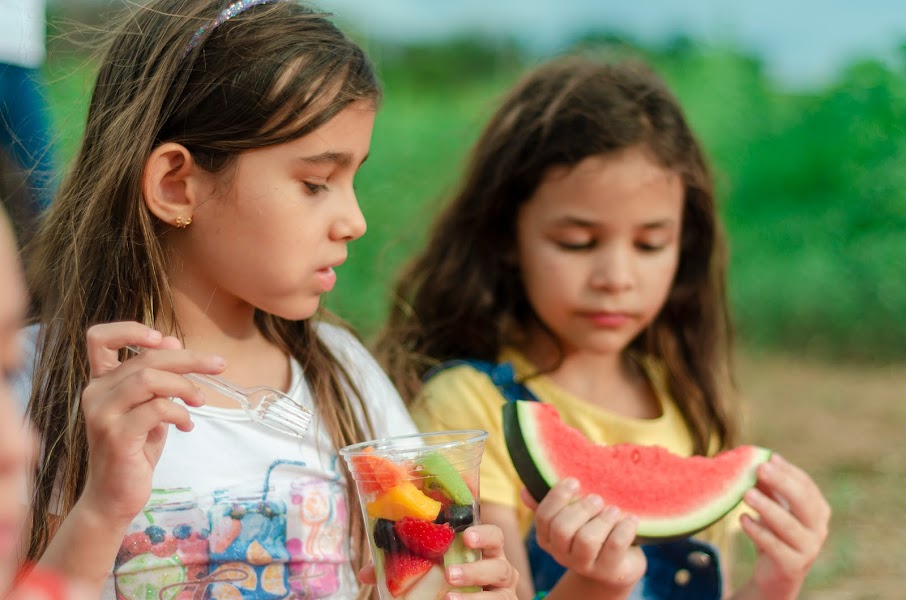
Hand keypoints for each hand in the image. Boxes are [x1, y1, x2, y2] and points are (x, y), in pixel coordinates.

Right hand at [78, 321, 224, 524]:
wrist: (114, 497)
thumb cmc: (134, 451)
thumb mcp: (150, 408)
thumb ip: (158, 377)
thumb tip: (173, 341)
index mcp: (101, 382)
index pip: (99, 338)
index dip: (130, 330)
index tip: (163, 338)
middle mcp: (95, 393)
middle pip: (145, 358)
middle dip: (189, 359)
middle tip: (218, 365)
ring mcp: (103, 414)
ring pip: (150, 378)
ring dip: (185, 386)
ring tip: (200, 401)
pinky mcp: (116, 435)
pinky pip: (157, 409)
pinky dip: (180, 413)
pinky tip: (187, 426)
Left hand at [357, 524, 517, 597]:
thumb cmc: (450, 583)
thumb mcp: (429, 572)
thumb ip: (401, 567)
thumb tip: (366, 572)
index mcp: (484, 551)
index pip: (493, 536)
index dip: (483, 534)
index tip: (465, 535)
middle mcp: (499, 570)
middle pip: (501, 563)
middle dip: (476, 569)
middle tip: (449, 574)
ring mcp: (503, 593)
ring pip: (500, 593)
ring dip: (474, 595)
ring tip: (448, 599)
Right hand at [526, 479, 645, 595]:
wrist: (617, 564)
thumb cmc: (591, 530)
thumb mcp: (571, 517)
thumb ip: (551, 503)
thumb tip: (524, 491)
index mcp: (547, 538)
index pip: (544, 517)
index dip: (558, 497)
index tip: (575, 481)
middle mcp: (562, 554)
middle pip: (563, 529)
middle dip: (581, 509)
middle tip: (597, 498)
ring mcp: (585, 566)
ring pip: (587, 540)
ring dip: (602, 519)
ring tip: (614, 510)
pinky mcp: (609, 571)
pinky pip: (614, 547)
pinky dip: (624, 529)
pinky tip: (631, 519)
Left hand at [737, 454, 829, 599]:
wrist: (775, 574)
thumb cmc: (774, 532)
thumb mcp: (772, 506)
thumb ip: (768, 485)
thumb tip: (758, 457)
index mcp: (817, 510)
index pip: (806, 485)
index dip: (787, 471)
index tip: (768, 458)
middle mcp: (819, 528)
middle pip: (804, 503)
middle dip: (782, 483)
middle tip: (760, 468)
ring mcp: (808, 549)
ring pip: (789, 526)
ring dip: (767, 507)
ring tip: (746, 493)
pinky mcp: (793, 566)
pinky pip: (775, 546)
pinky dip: (758, 532)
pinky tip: (743, 519)